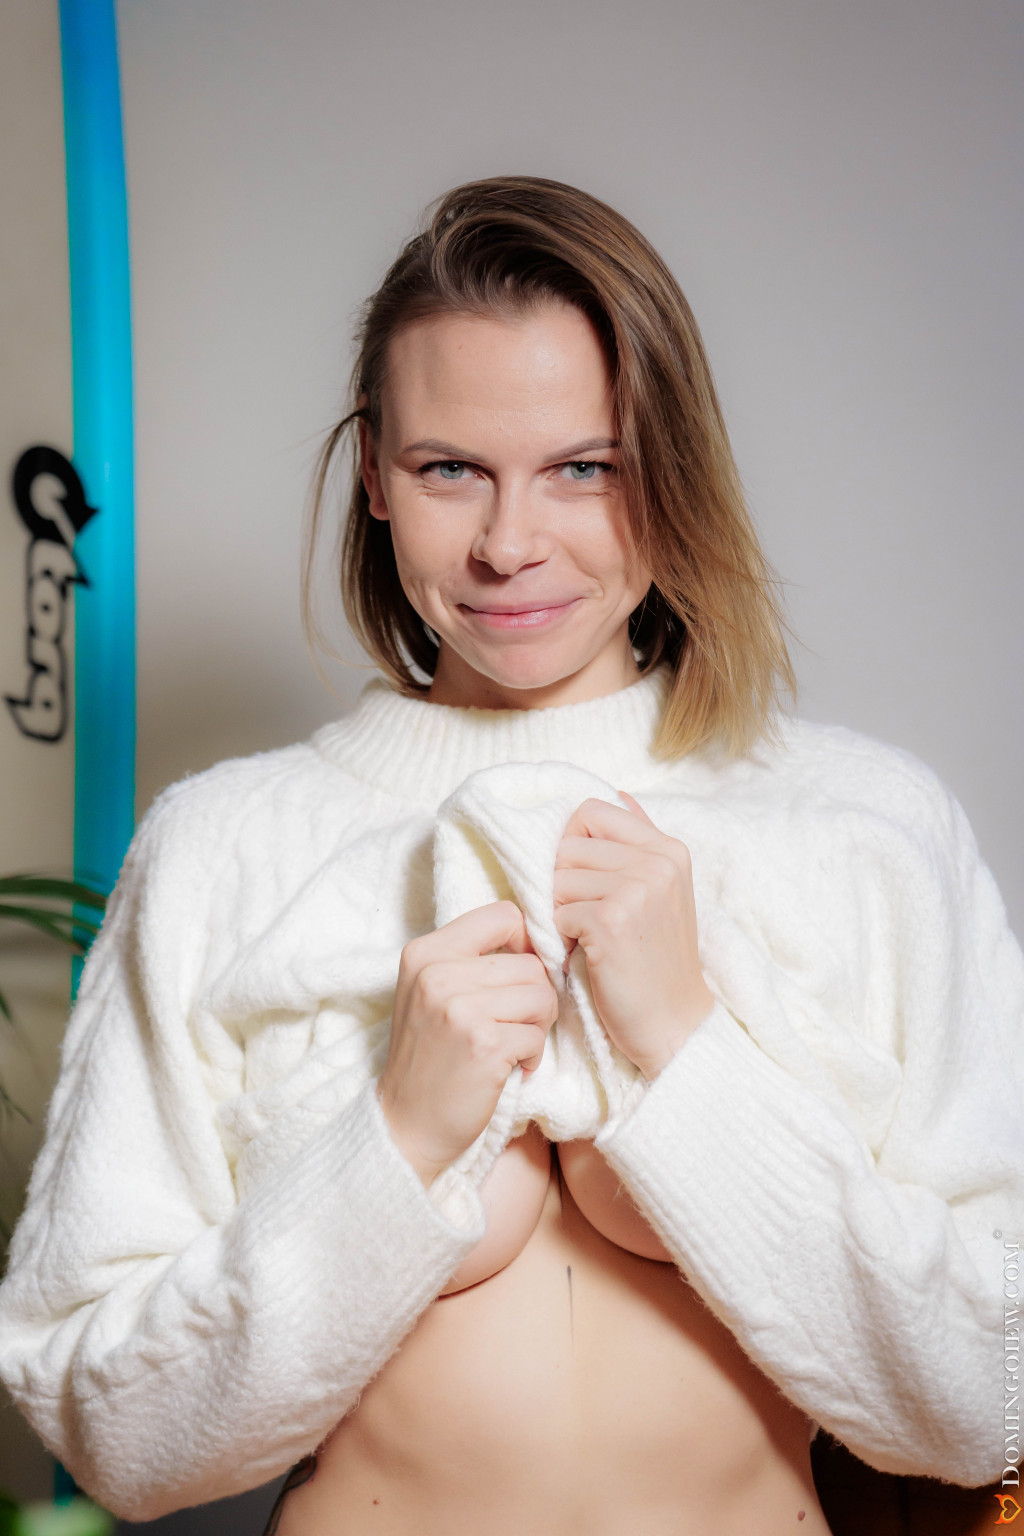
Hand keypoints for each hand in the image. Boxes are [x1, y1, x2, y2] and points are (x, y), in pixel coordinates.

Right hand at [377, 901, 557, 1187]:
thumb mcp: (433, 993)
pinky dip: (532, 1055)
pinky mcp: (484, 1044)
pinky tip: (509, 1068)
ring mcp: (459, 1008)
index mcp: (425, 952)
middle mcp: (438, 973)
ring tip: (511, 1046)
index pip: (503, 914)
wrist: (406, 1125)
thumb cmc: (429, 1057)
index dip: (525, 942)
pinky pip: (537, 1034)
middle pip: (531, 962)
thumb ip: (473, 960)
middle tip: (513, 1026)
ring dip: (537, 1027)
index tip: (518, 975)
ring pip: (541, 995)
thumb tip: (539, 939)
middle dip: (535, 997)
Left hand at [553, 792, 713, 1079]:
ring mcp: (636, 889)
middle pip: (567, 845)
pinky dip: (560, 937)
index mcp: (668, 848)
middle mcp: (657, 862)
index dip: (571, 843)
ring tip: (586, 937)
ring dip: (560, 911)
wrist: (673, 1022)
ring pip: (557, 878)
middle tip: (584, 918)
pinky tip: (585, 954)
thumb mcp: (661, 890)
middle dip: (563, 883)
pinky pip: (555, 912)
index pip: (590, 811)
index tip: (581, 878)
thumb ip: (640, 838)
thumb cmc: (656, 958)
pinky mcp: (611, 921)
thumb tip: (619, 792)